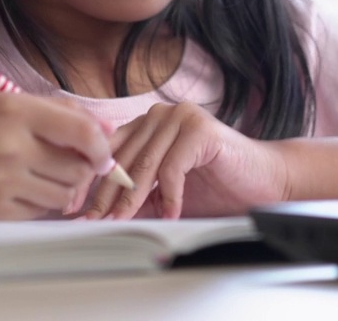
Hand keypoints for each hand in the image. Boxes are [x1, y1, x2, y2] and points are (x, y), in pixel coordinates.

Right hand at [0, 94, 114, 219]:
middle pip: (78, 168)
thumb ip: (57, 113)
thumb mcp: (3, 103)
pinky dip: (38, 204)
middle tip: (64, 162)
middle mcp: (8, 146)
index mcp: (13, 110)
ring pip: (63, 194)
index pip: (82, 131)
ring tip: (36, 173)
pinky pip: (39, 213)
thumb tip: (107, 131)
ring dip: (60, 187)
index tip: (103, 153)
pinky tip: (17, 188)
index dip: (102, 146)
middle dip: (81, 168)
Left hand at [82, 103, 289, 219]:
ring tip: (122, 223)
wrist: (264, 181)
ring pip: (145, 163)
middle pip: (124, 158)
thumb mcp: (164, 195)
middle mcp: (161, 114)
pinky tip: (171, 214)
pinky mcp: (200, 128)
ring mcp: (181, 116)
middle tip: (94, 222)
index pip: (108, 150)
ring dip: (132, 199)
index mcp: (148, 124)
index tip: (74, 208)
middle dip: (107, 195)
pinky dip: (169, 194)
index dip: (90, 180)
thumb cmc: (218, 187)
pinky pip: (173, 166)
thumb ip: (136, 197)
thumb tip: (97, 215)